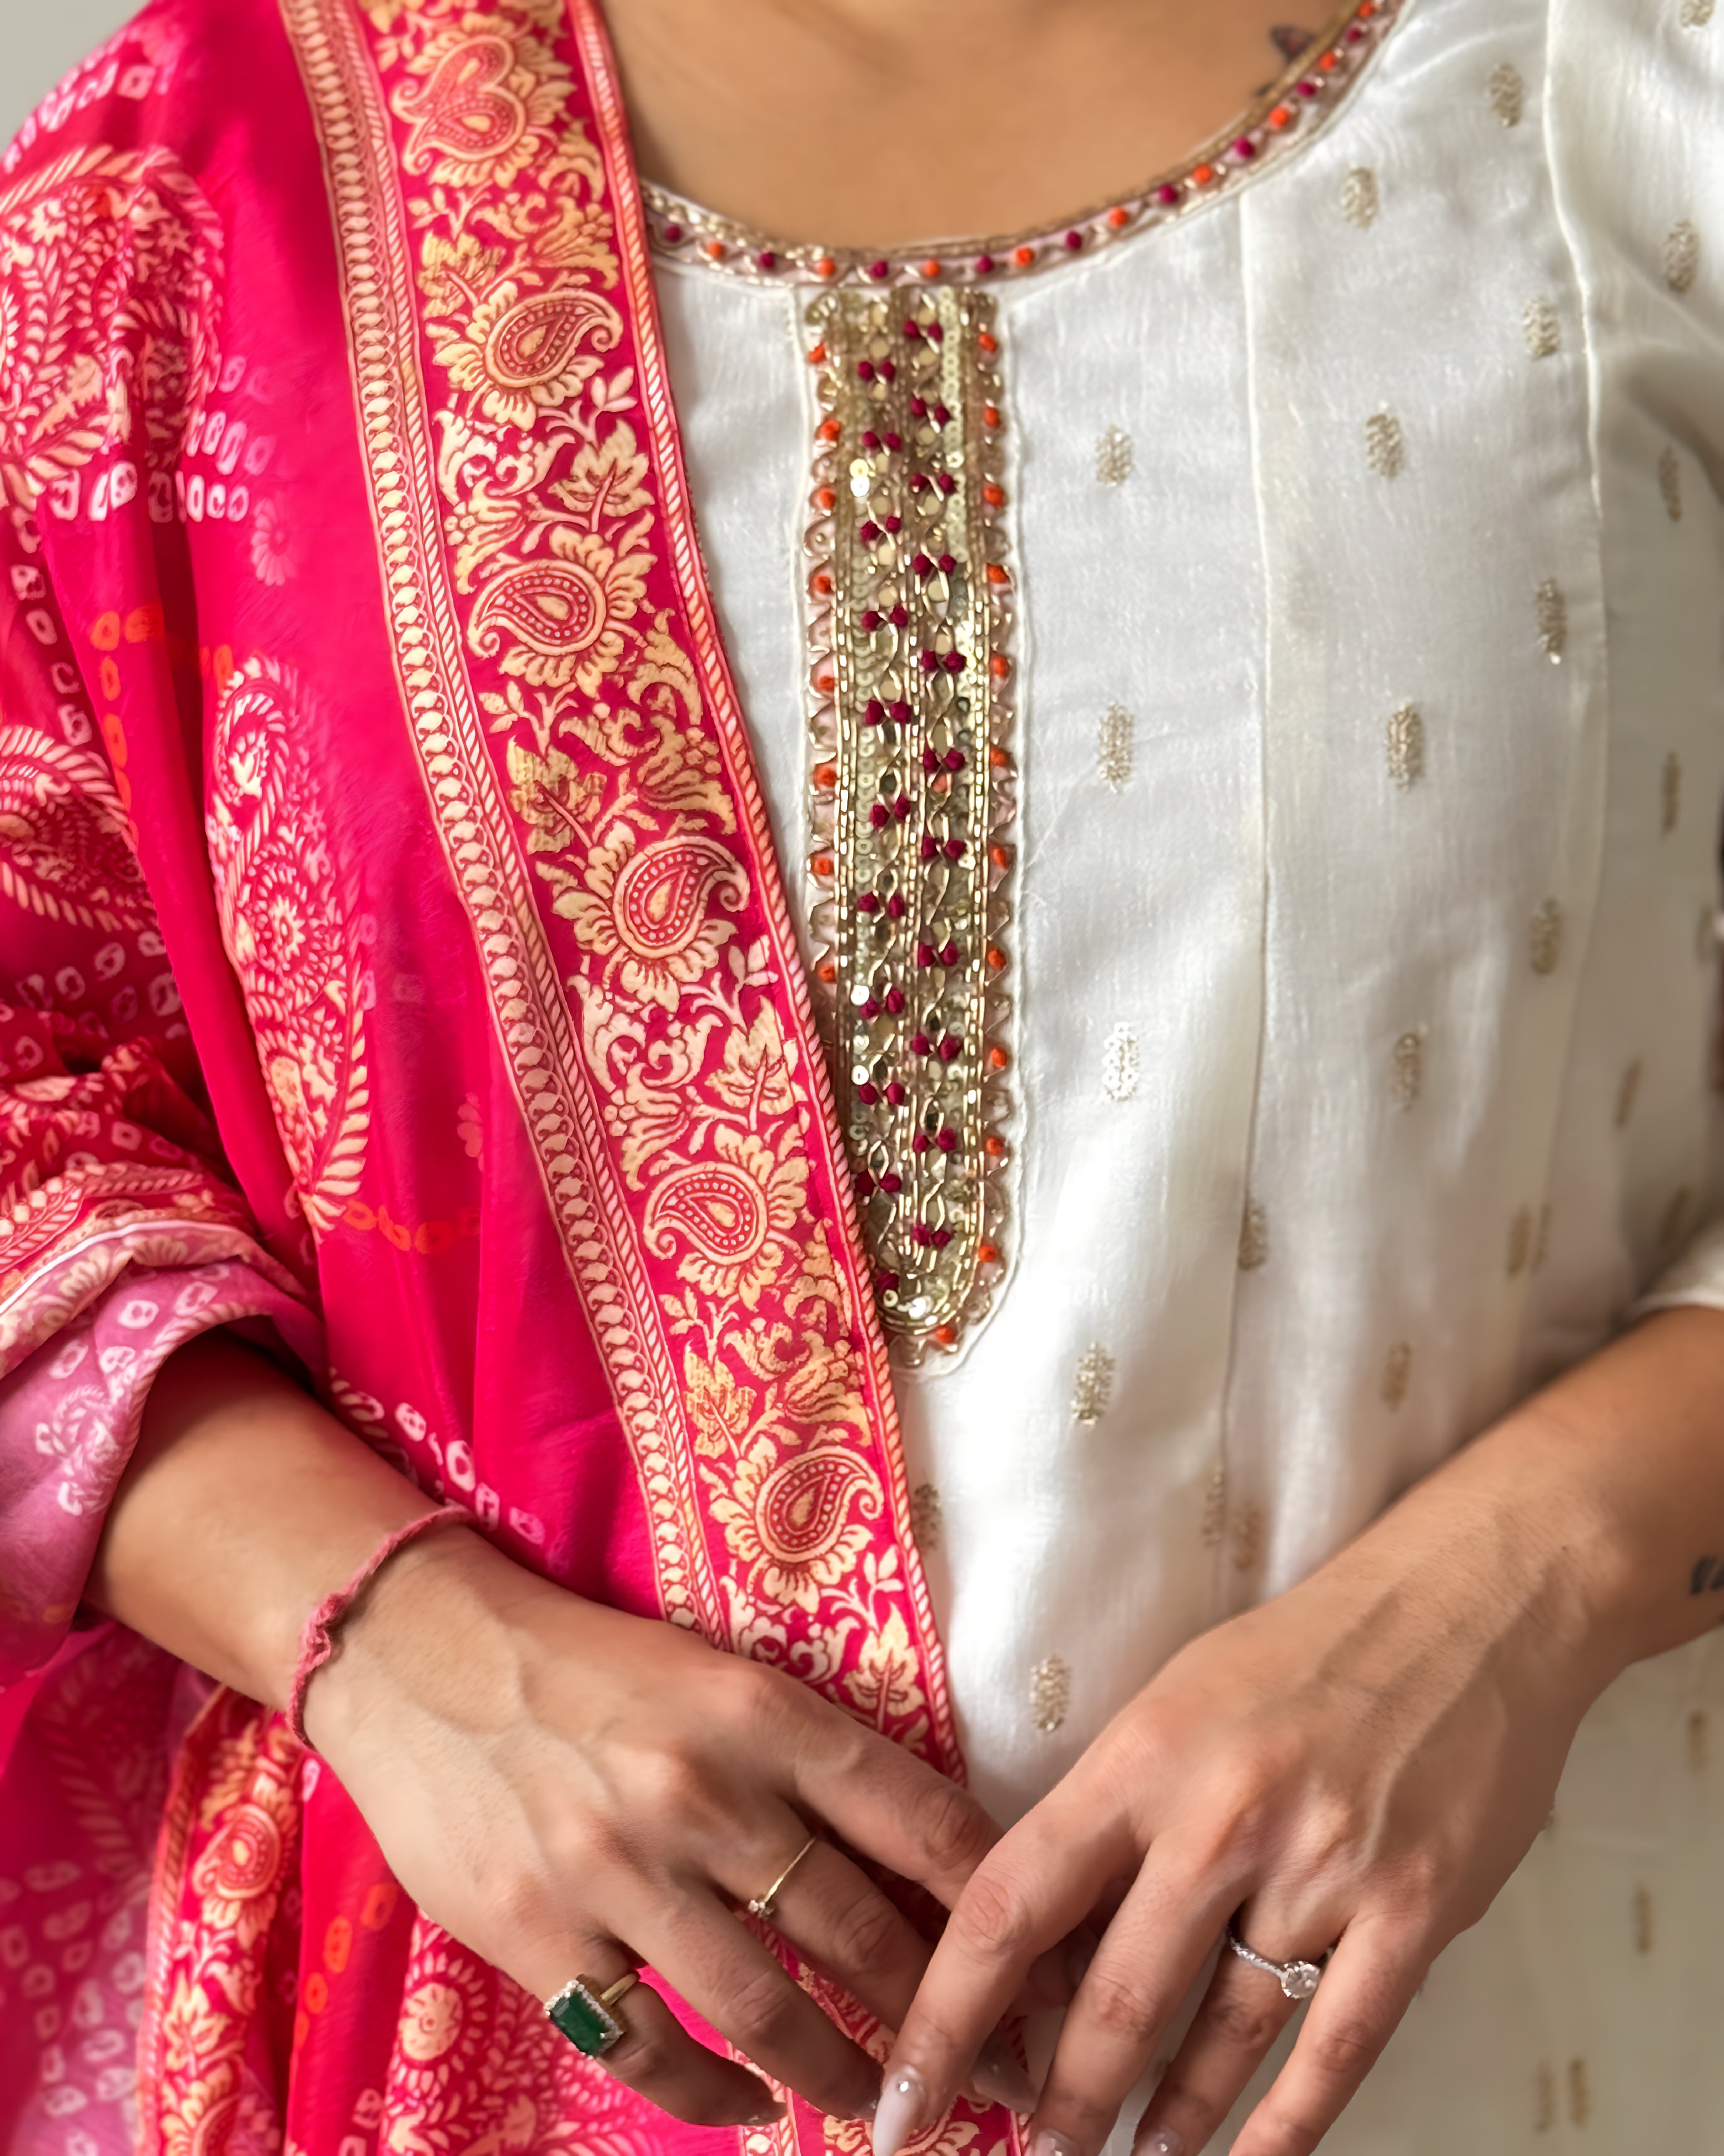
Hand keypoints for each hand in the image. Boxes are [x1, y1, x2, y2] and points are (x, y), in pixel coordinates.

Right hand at [90, 1333, 1054, 2132]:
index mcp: (762, 1715)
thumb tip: (920, 1858)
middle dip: (945, 2015)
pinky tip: (754, 2109)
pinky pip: (650, 2050)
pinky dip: (714, 2096)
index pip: (919, 1819)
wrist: (423, 1655)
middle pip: (860, 1932)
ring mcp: (619, 1874)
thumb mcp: (717, 1679)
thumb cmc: (590, 1665)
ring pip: (768, 2010)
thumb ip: (808, 1763)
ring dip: (842, 2075)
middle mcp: (703, 1795)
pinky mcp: (540, 1937)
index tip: (1049, 1964)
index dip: (995, 1904)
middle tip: (1003, 2076)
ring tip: (885, 2110)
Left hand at [870, 1380, 1655, 2155]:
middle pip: (1114, 1994)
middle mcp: (1223, 1816)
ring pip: (1222, 2032)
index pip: (1014, 1901)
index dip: (949, 2012)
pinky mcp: (1416, 1908)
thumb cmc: (1307, 1649)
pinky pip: (1337, 2043)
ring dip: (1166, 2119)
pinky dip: (1289, 2123)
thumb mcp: (1179, 1700)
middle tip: (1028, 2154)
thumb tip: (1045, 1939)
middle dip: (1061, 2099)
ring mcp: (1325, 1867)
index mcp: (1145, 1754)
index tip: (907, 2095)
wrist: (1471, 1601)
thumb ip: (1117, 1813)